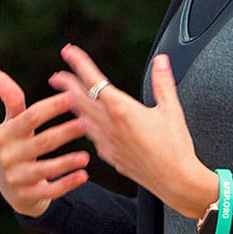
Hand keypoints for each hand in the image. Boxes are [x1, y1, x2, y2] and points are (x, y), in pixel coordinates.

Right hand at [0, 67, 91, 216]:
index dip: (51, 107)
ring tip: (87, 156)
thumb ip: (11, 100)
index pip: (30, 117)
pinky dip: (67, 183)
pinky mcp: (26, 196)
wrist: (9, 187)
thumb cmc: (16, 146)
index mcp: (6, 134)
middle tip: (86, 124)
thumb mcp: (11, 124)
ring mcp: (16, 178)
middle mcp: (8, 156)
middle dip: (64, 132)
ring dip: (67, 162)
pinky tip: (84, 175)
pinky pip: (50, 190)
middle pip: (41, 142)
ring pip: (45, 169)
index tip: (72, 97)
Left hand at [49, 46, 216, 219]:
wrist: (175, 181)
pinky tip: (86, 123)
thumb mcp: (172, 110)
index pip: (94, 80)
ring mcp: (107, 143)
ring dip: (73, 104)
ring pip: (82, 118)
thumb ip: (163, 83)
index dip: (79, 64)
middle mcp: (109, 126)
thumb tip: (161, 61)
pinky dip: (85, 124)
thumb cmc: (175, 148)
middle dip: (66, 84)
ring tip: (67, 96)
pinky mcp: (110, 156)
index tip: (69, 52)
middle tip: (56, 76)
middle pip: (80, 99)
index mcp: (122, 110)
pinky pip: (91, 136)